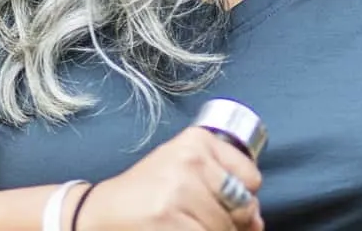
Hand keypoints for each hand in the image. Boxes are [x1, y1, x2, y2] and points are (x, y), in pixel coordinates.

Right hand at [76, 127, 263, 229]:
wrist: (103, 213)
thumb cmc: (148, 193)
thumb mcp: (184, 170)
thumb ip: (224, 185)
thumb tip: (258, 223)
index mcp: (197, 140)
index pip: (250, 177)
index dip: (244, 199)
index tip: (225, 202)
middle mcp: (191, 159)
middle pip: (241, 208)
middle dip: (230, 223)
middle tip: (198, 219)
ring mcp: (180, 191)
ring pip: (225, 228)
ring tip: (186, 224)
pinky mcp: (170, 221)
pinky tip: (181, 230)